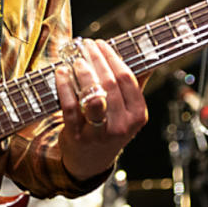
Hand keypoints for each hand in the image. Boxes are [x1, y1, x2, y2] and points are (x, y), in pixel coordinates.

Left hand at [55, 39, 147, 180]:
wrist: (91, 162)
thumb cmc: (111, 127)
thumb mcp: (128, 111)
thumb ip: (134, 84)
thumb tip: (145, 53)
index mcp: (138, 115)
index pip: (126, 79)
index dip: (112, 58)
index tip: (101, 44)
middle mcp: (121, 126)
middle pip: (109, 84)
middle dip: (96, 60)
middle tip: (86, 46)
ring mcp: (99, 133)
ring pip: (92, 96)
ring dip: (83, 73)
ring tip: (76, 59)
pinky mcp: (77, 137)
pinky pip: (70, 107)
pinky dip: (64, 87)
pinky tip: (61, 73)